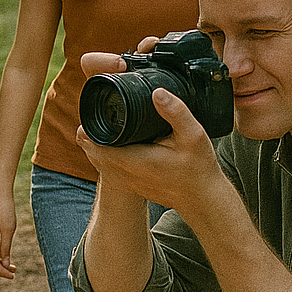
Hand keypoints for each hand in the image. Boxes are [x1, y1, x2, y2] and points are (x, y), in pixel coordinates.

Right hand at [0, 191, 18, 278]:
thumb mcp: (9, 230)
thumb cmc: (5, 210)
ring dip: (0, 262)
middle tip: (13, 274)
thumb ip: (6, 248)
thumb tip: (5, 264)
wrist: (0, 194)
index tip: (12, 276)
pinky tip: (7, 256)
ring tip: (13, 267)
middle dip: (0, 269)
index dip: (1, 271)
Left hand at [75, 81, 227, 217]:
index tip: (97, 110)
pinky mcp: (131, 185)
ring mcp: (126, 182)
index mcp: (132, 160)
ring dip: (98, 143)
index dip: (88, 126)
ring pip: (98, 161)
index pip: (93, 144)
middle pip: (91, 150)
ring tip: (108, 126)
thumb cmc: (198, 169)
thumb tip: (157, 92)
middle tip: (102, 114)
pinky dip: (108, 154)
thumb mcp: (193, 135)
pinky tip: (118, 142)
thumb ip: (176, 112)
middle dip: (91, 131)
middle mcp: (124, 174)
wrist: (202, 199)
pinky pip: (109, 168)